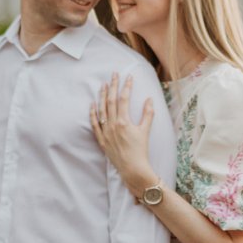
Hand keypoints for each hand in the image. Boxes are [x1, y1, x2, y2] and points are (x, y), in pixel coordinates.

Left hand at [90, 73, 154, 193]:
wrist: (132, 168)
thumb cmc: (141, 150)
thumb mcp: (145, 131)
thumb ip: (148, 114)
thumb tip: (150, 99)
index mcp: (124, 121)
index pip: (124, 99)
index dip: (126, 86)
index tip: (128, 77)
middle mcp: (113, 125)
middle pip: (111, 101)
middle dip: (113, 86)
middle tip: (113, 74)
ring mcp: (105, 132)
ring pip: (101, 110)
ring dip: (102, 96)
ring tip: (103, 85)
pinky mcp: (101, 139)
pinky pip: (94, 124)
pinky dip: (92, 113)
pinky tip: (92, 104)